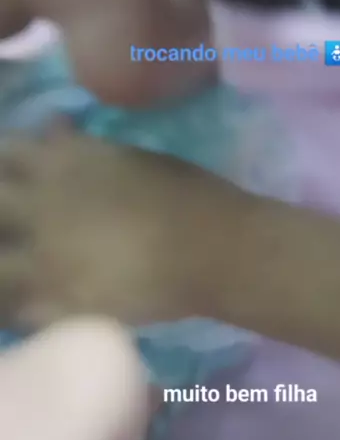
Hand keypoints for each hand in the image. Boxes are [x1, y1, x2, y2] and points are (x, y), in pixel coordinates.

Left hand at [0, 129, 247, 329]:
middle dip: (1, 211)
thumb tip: (52, 128)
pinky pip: (15, 312)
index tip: (14, 178)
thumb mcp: (128, 157)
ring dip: (4, 264)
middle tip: (18, 225)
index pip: (3, 153)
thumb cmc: (186, 194)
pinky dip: (19, 308)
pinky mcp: (59, 305)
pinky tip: (34, 305)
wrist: (217, 250)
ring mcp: (44, 259)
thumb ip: (79, 147)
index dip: (5, 168)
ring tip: (21, 270)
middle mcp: (40, 206)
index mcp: (60, 162)